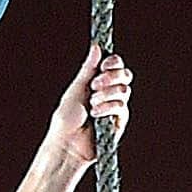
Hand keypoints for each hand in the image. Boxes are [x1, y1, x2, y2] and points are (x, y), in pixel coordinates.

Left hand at [50, 44, 131, 168]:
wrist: (66, 144)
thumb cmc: (66, 120)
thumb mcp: (76, 88)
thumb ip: (88, 69)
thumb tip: (96, 47)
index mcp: (98, 83)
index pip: (115, 66)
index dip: (113, 62)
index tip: (104, 65)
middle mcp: (109, 94)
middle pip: (125, 75)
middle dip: (111, 76)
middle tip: (95, 84)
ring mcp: (115, 108)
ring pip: (124, 90)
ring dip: (105, 95)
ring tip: (91, 105)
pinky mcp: (119, 122)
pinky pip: (121, 107)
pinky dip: (107, 108)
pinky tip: (95, 115)